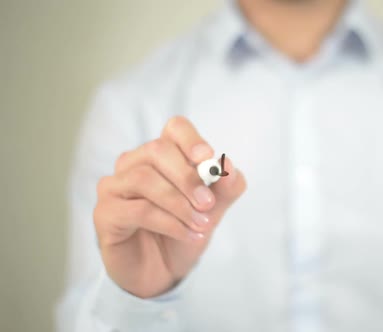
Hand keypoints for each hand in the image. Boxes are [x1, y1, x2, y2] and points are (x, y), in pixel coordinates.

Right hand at [93, 116, 245, 297]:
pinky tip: (188, 235)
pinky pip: (137, 210)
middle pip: (157, 150)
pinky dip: (169, 223)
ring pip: (144, 179)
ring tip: (201, 225)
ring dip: (179, 204)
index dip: (190, 139)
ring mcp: (115, 186)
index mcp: (162, 155)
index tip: (207, 158)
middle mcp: (134, 163)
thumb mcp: (213, 210)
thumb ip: (225, 188)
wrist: (162, 271)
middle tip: (208, 204)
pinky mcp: (105, 213)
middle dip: (187, 177)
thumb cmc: (183, 230)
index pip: (175, 128)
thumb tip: (228, 165)